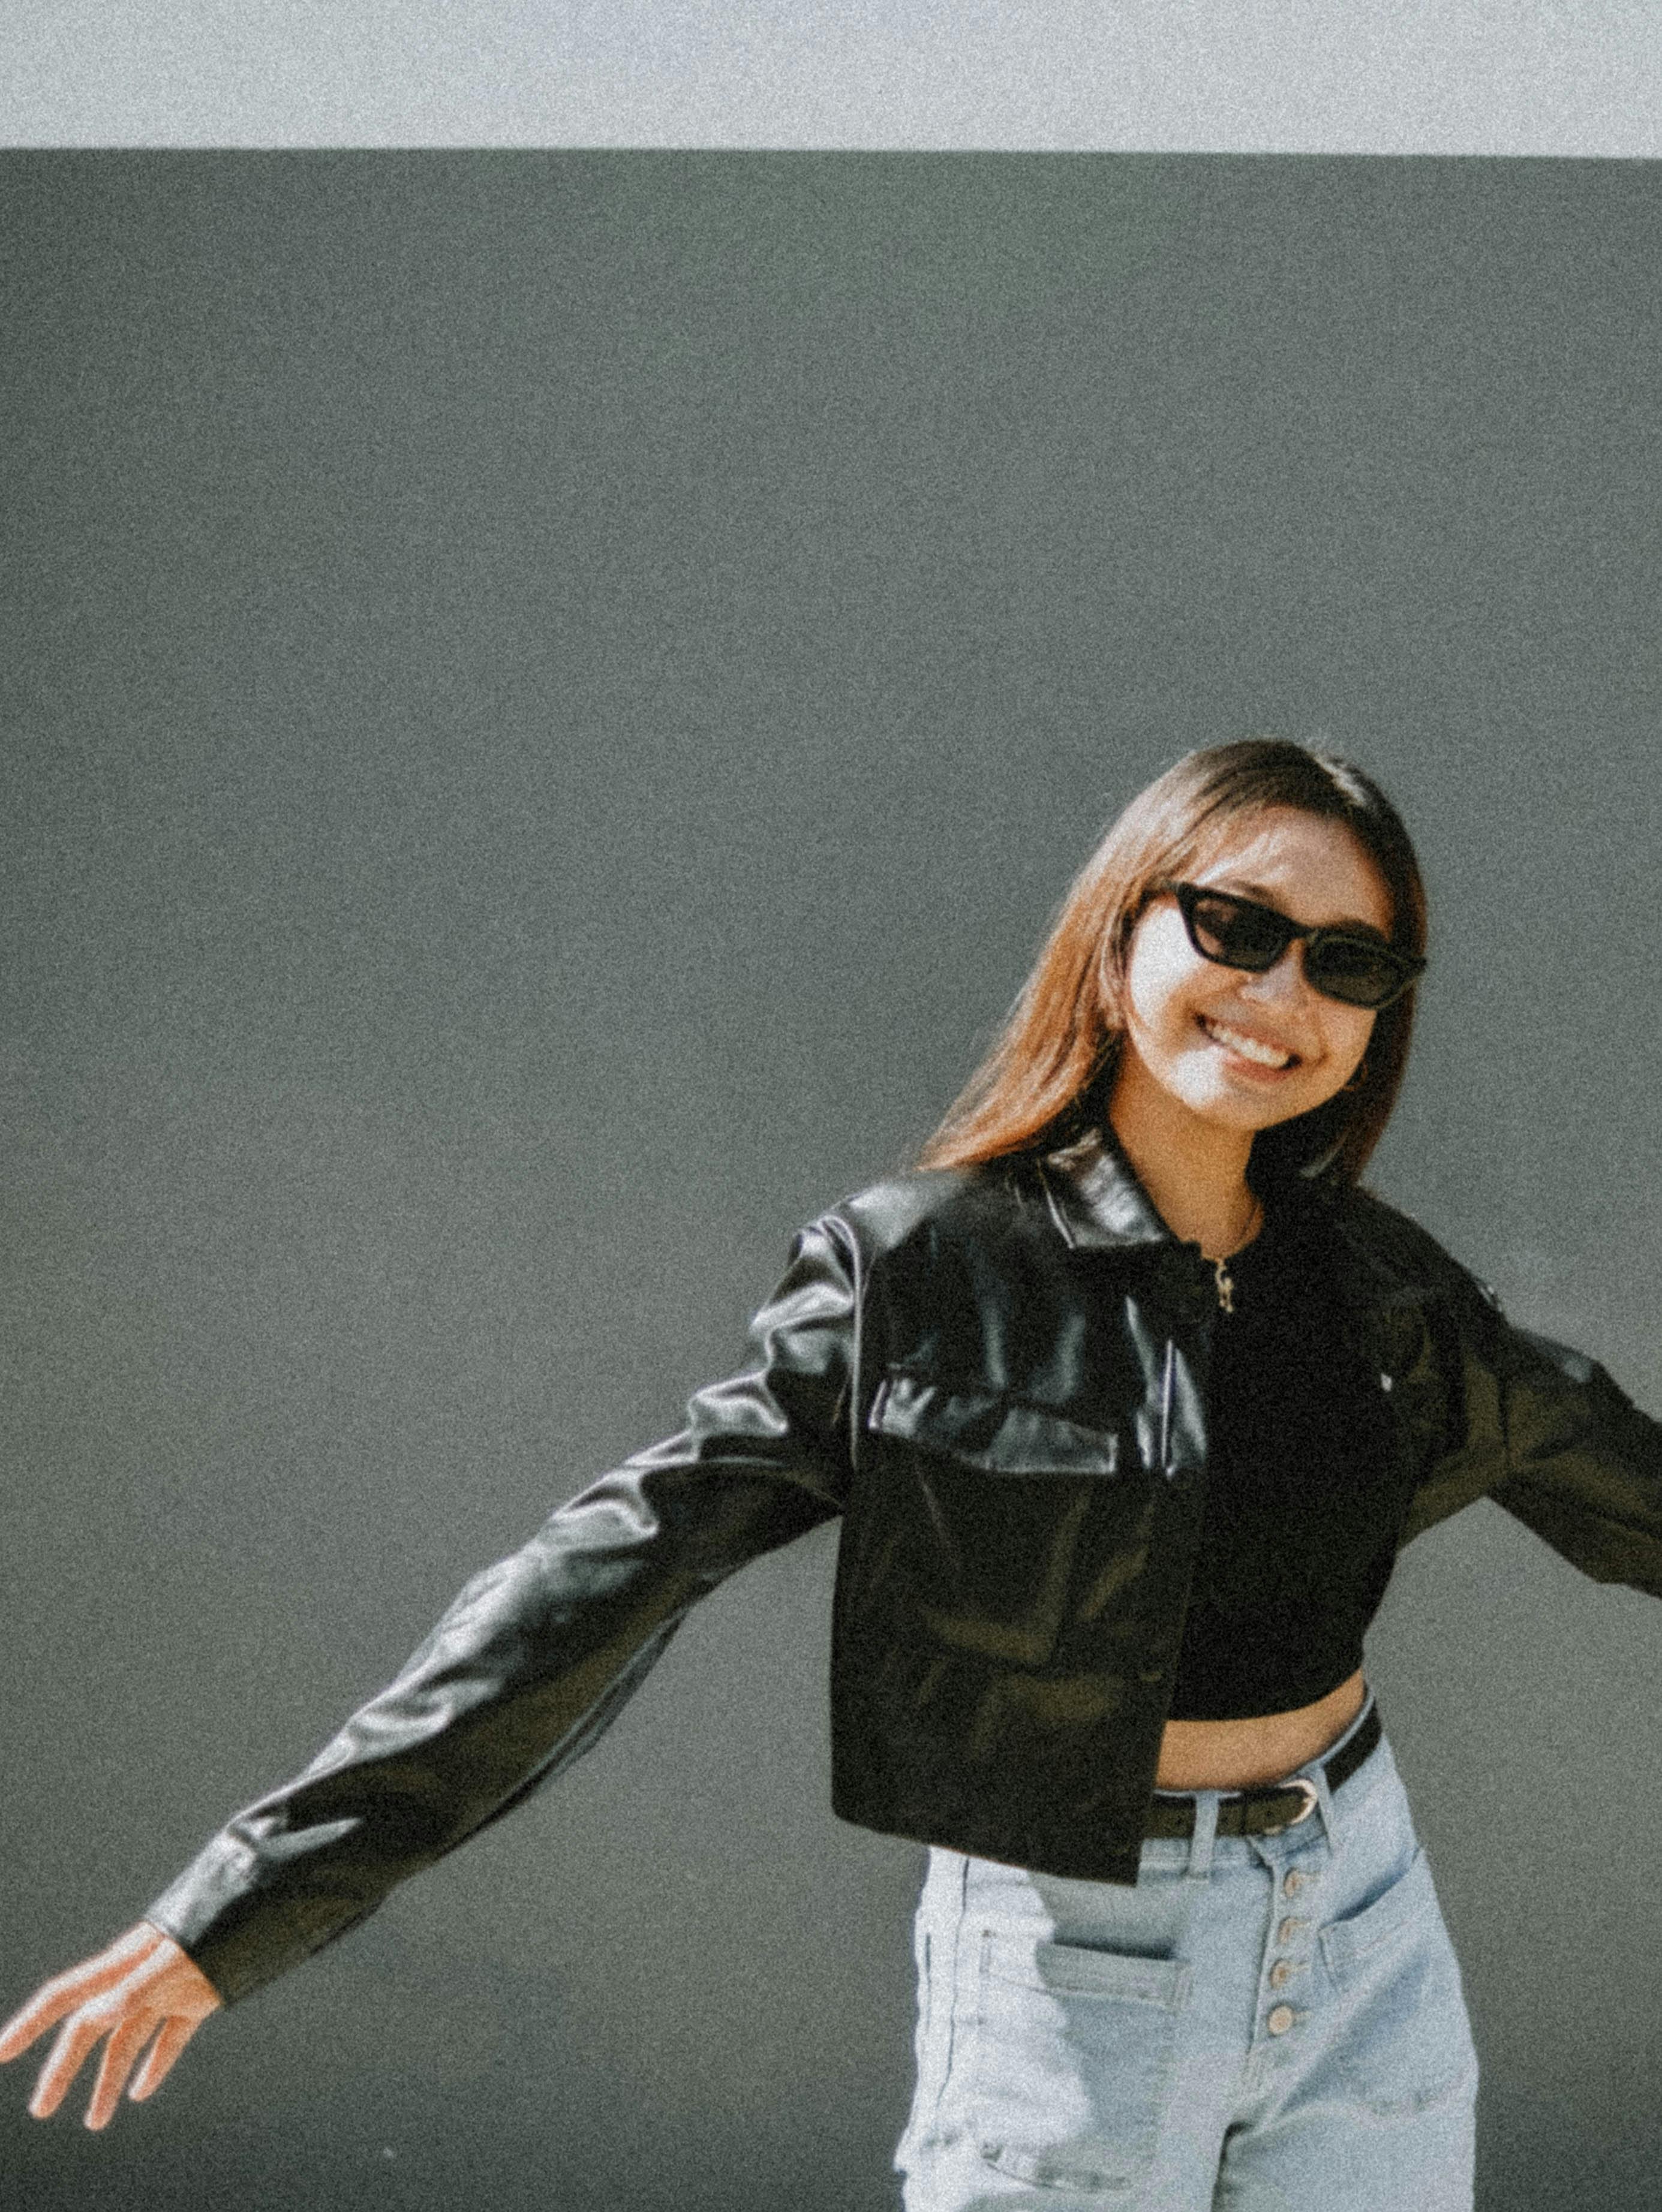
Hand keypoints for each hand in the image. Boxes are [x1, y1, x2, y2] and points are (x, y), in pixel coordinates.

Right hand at [0, 1921, 221, 2128]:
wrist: (262, 1904)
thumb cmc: (214, 1926)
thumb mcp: (173, 1960)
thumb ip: (135, 1988)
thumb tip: (95, 2017)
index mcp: (120, 1966)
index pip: (63, 1998)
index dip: (28, 2025)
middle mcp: (135, 1980)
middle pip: (88, 2031)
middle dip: (62, 2070)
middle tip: (40, 2109)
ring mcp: (165, 1990)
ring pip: (127, 2042)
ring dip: (109, 2081)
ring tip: (96, 2122)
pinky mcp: (195, 1999)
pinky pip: (168, 2039)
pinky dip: (155, 2066)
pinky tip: (141, 2092)